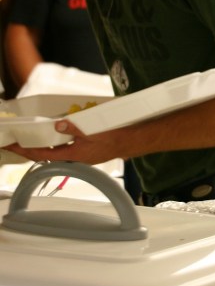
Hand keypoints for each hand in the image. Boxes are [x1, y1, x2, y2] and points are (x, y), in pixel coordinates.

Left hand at [3, 120, 123, 164]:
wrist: (131, 142)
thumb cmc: (114, 139)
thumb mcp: (91, 131)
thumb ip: (73, 128)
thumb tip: (57, 126)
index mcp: (73, 156)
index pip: (42, 154)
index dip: (25, 149)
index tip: (11, 146)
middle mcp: (74, 159)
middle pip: (46, 155)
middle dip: (30, 148)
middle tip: (16, 142)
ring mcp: (81, 156)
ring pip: (56, 152)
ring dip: (44, 146)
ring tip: (32, 138)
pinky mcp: (87, 152)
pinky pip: (66, 149)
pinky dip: (57, 143)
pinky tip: (57, 136)